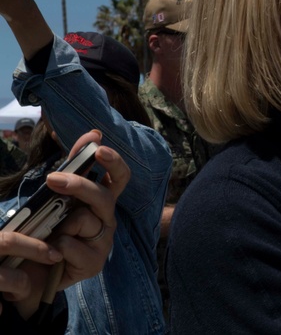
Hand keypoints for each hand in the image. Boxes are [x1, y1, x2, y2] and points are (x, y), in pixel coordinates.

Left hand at [6, 131, 130, 317]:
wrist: (37, 271)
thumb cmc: (51, 228)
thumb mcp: (59, 197)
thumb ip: (75, 165)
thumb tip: (93, 132)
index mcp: (102, 201)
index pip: (119, 177)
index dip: (114, 162)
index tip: (100, 149)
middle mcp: (108, 218)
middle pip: (103, 196)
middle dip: (78, 186)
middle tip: (52, 179)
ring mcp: (104, 241)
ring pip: (83, 220)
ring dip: (60, 224)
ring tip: (50, 233)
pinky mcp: (94, 263)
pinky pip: (70, 245)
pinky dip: (55, 247)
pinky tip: (53, 253)